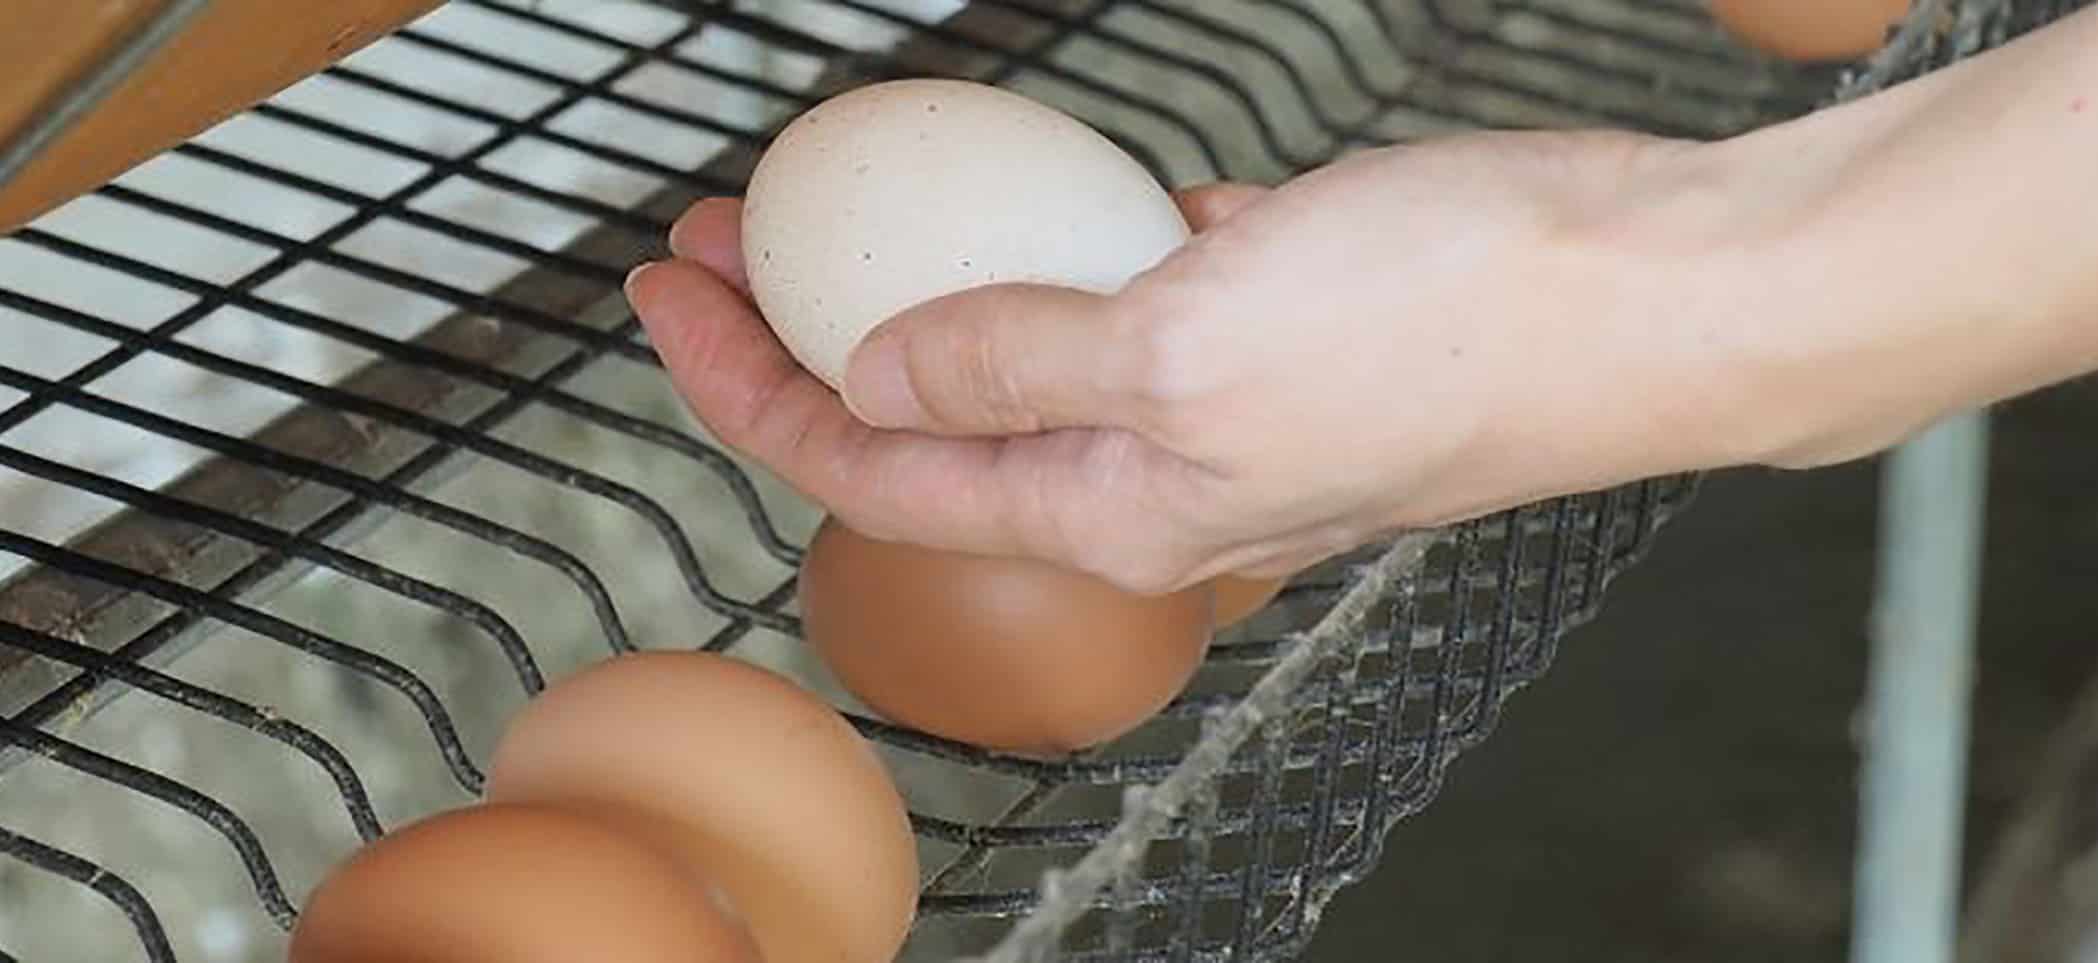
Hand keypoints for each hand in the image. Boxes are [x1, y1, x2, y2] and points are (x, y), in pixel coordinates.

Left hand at [629, 128, 1769, 593]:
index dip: (745, 388)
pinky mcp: (1274, 326)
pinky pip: (1128, 288)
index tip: (665, 292)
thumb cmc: (1448, 329)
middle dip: (804, 331)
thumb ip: (1018, 367)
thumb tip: (880, 377)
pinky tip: (1028, 184)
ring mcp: (1216, 403)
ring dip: (922, 278)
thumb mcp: (1186, 345)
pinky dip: (1061, 241)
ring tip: (830, 197)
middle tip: (716, 232)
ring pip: (1022, 347)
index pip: (873, 471)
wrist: (1649, 292)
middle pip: (928, 418)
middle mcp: (1153, 481)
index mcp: (1115, 515)